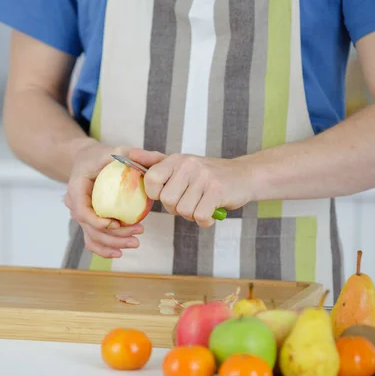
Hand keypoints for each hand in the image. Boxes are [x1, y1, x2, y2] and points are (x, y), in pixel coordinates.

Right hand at [64, 141, 143, 258]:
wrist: (86, 161)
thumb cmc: (100, 156)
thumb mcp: (112, 150)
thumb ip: (126, 153)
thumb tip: (142, 159)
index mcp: (76, 188)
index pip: (82, 210)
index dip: (97, 221)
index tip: (116, 223)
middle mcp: (74, 204)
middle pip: (90, 228)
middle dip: (114, 236)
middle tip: (138, 233)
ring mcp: (80, 215)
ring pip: (92, 237)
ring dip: (112, 245)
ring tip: (135, 243)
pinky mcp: (87, 222)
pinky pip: (92, 240)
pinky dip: (103, 250)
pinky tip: (119, 253)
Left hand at [129, 149, 254, 227]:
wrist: (244, 176)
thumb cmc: (208, 174)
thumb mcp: (181, 164)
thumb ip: (155, 161)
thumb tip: (130, 155)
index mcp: (176, 159)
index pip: (150, 179)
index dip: (155, 193)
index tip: (166, 195)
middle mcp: (188, 165)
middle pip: (167, 200)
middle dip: (176, 208)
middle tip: (189, 201)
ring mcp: (203, 177)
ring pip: (183, 211)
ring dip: (192, 214)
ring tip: (202, 204)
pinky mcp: (217, 191)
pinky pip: (200, 216)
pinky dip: (205, 221)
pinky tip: (211, 212)